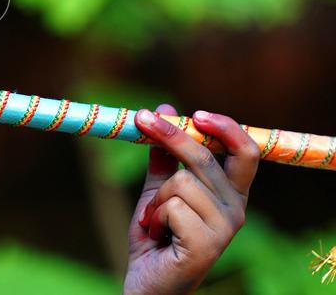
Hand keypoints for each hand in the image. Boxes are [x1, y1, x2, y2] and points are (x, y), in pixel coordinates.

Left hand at [123, 104, 258, 294]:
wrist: (146, 279)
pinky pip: (173, 206)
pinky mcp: (208, 245)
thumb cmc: (156, 234)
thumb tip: (165, 109)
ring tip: (155, 220)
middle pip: (206, 158)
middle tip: (141, 118)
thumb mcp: (158, 187)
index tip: (196, 113)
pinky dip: (155, 216)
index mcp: (231, 194)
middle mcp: (236, 209)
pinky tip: (157, 234)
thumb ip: (164, 154)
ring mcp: (225, 229)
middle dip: (170, 135)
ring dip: (156, 197)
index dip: (225, 128)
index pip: (245, 153)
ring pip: (181, 182)